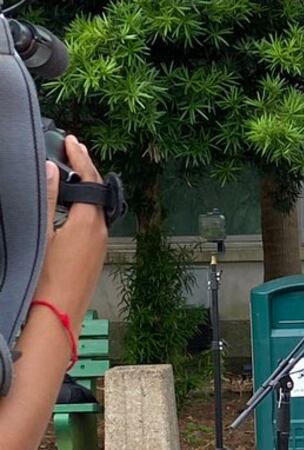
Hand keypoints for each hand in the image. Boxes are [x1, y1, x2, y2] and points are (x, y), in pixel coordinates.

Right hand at [33, 135, 107, 330]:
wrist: (56, 317)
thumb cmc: (46, 280)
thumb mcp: (42, 235)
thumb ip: (48, 199)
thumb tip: (51, 168)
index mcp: (88, 223)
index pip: (90, 180)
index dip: (80, 158)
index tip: (71, 141)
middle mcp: (100, 232)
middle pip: (96, 192)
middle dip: (84, 169)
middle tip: (72, 151)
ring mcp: (100, 246)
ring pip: (95, 208)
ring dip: (84, 189)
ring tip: (71, 173)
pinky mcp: (95, 257)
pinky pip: (93, 223)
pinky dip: (83, 207)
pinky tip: (70, 208)